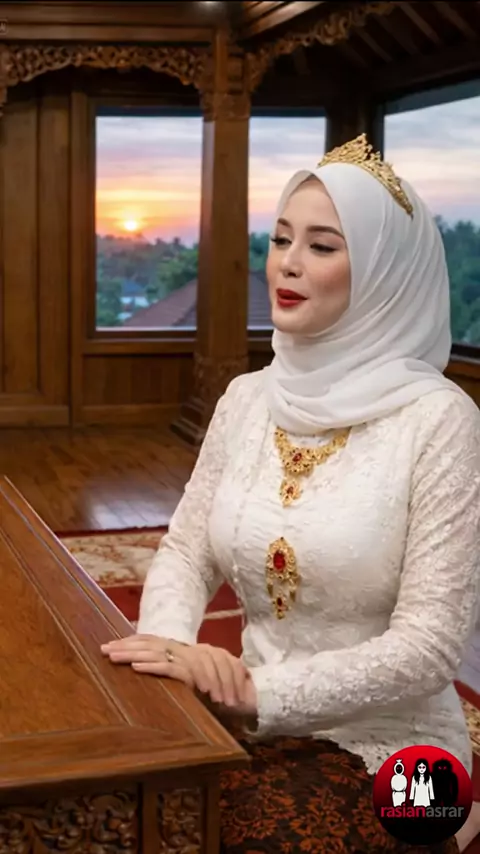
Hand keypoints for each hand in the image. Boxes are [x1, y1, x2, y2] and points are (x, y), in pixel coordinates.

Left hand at [101, 635, 251, 707]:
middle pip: (153, 644)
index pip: (156, 643)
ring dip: (134, 654)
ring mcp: (195, 660)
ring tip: (114, 657)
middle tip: (103, 649)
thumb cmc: (223, 696)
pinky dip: (154, 667)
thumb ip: (178, 681)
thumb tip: (152, 684)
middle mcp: (190, 651)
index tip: (110, 647)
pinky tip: (137, 668)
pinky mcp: (199, 675)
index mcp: (187, 653)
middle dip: (127, 647)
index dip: (133, 643)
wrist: (252, 698)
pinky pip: (173, 669)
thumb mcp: (195, 688)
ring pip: (159, 653)